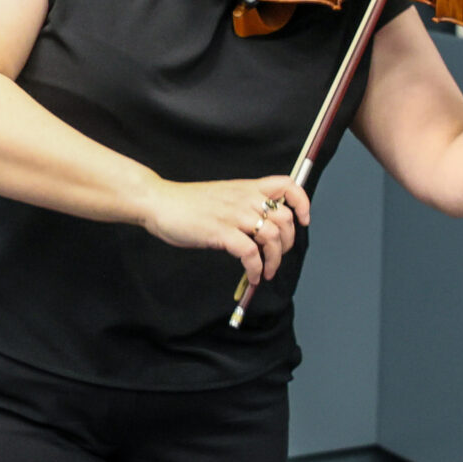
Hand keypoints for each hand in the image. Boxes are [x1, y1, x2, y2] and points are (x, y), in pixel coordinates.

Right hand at [138, 174, 312, 289]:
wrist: (159, 202)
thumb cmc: (186, 203)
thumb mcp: (222, 196)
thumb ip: (242, 205)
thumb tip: (260, 228)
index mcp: (246, 188)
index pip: (287, 186)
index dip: (302, 202)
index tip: (303, 220)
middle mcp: (245, 199)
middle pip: (285, 219)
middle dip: (288, 243)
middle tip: (278, 256)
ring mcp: (234, 215)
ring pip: (272, 237)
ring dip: (274, 260)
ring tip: (266, 272)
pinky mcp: (221, 232)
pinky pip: (251, 254)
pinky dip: (256, 269)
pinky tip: (252, 276)